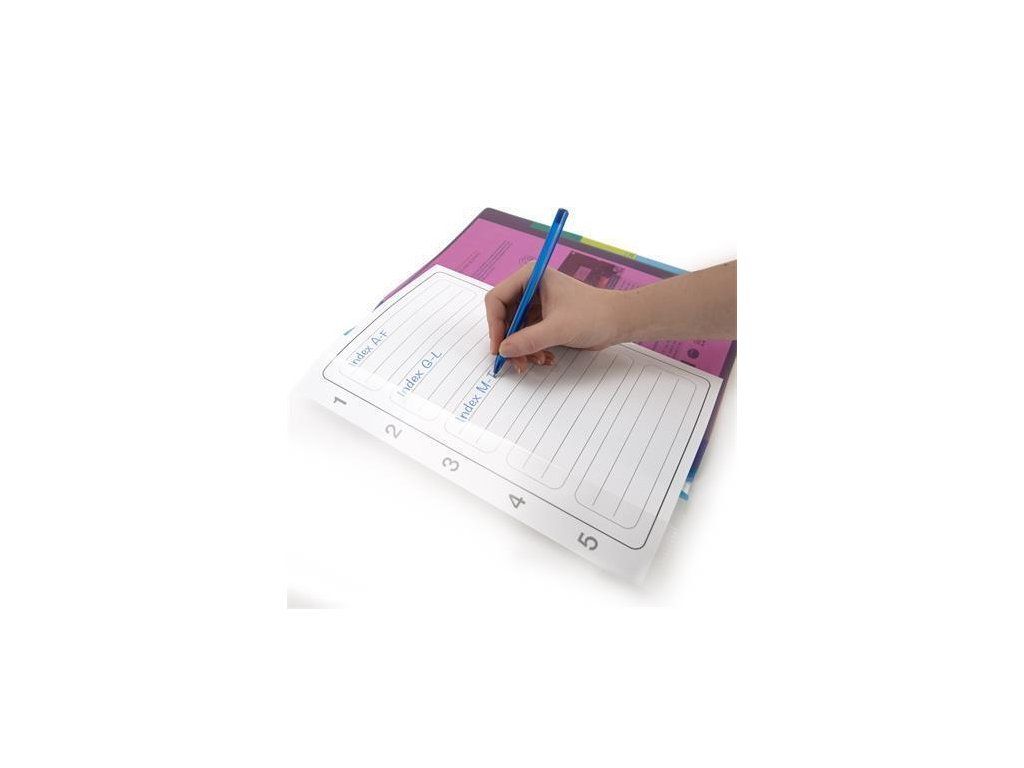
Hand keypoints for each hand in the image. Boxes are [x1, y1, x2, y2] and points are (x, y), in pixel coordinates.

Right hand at [484, 262, 621, 373]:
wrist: (619, 322)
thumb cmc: (594, 314)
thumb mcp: (558, 329)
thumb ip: (528, 340)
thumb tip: (503, 350)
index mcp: (530, 277)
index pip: (497, 299)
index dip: (495, 325)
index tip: (498, 347)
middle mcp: (530, 287)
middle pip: (504, 317)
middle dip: (509, 341)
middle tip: (515, 362)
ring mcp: (537, 303)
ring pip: (514, 330)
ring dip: (521, 349)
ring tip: (535, 362)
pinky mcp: (544, 318)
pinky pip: (527, 336)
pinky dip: (531, 350)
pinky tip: (545, 358)